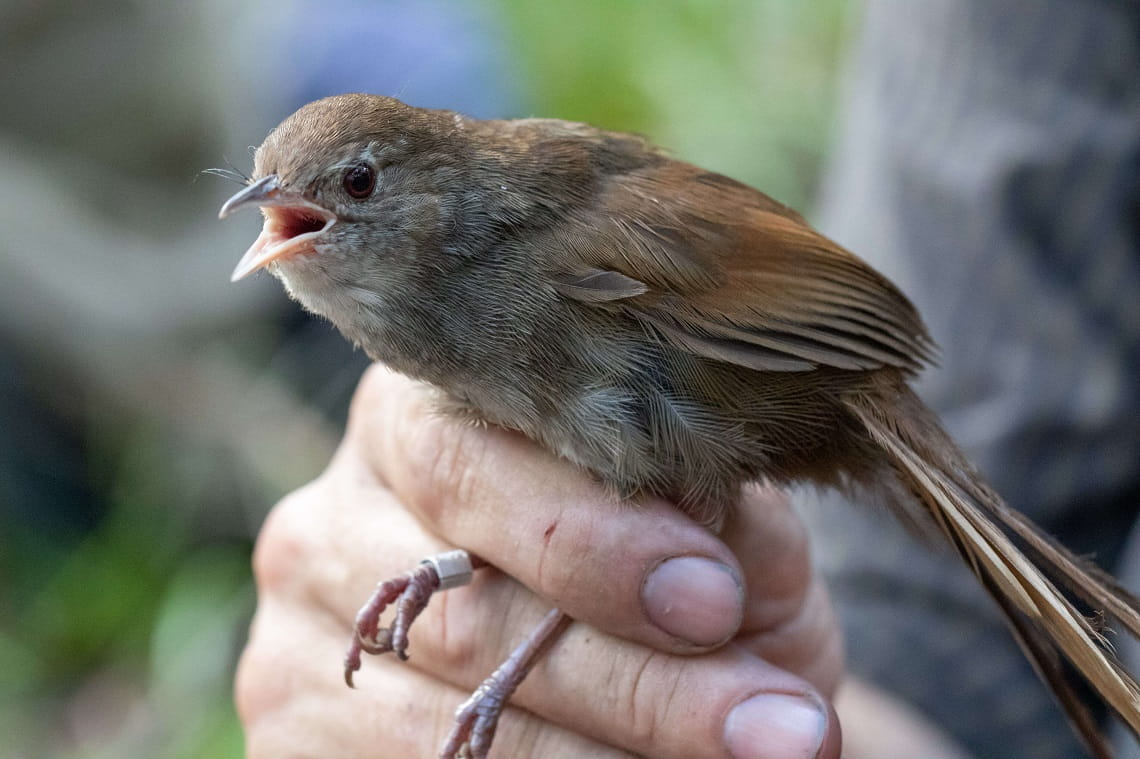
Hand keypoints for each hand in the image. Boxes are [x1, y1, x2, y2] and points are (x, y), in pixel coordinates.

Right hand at [236, 365, 843, 757]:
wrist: (602, 670)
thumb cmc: (664, 569)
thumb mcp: (705, 524)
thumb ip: (710, 509)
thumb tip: (710, 519)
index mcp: (418, 418)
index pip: (473, 461)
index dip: (593, 537)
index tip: (716, 600)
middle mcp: (335, 518)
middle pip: (463, 612)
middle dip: (627, 679)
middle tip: (770, 724)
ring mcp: (300, 637)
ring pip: (445, 726)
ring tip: (758, 757)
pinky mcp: (298, 736)